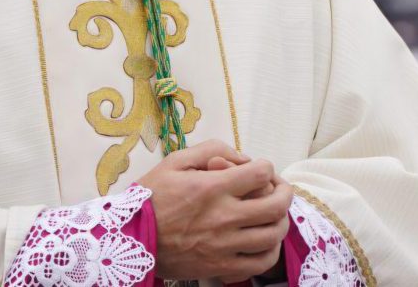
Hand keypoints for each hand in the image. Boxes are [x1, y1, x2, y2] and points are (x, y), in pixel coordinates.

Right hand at [138, 140, 291, 282]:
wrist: (132, 237)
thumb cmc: (152, 195)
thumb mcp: (175, 161)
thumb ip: (210, 149)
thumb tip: (242, 157)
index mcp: (212, 187)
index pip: (260, 173)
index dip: (266, 167)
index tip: (261, 168)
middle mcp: (224, 217)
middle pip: (276, 205)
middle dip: (285, 192)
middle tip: (280, 188)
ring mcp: (225, 245)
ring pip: (273, 235)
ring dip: (280, 221)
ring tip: (274, 214)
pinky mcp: (222, 268)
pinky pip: (260, 262)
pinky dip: (270, 250)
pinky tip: (264, 240)